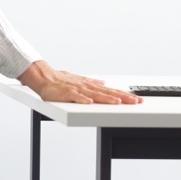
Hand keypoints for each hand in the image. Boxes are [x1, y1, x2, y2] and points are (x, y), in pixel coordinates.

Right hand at [17, 61, 142, 104]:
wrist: (44, 77)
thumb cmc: (60, 81)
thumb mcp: (79, 80)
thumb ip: (91, 82)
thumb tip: (103, 83)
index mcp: (90, 86)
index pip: (110, 91)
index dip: (124, 95)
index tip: (136, 99)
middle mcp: (86, 87)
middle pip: (107, 93)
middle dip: (123, 98)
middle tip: (135, 101)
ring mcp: (77, 90)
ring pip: (95, 95)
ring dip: (107, 98)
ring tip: (118, 102)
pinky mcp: (66, 93)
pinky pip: (76, 97)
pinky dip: (83, 99)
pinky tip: (91, 102)